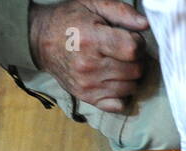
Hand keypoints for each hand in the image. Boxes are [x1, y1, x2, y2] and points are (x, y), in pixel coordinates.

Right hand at [29, 0, 149, 113]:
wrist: (40, 39)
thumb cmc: (69, 20)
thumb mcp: (92, 5)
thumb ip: (121, 12)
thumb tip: (145, 24)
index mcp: (91, 40)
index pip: (133, 49)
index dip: (138, 43)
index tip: (130, 38)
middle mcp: (89, 66)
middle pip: (135, 70)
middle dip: (137, 60)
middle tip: (125, 52)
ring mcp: (88, 85)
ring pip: (131, 87)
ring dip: (130, 76)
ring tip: (118, 64)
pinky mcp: (87, 98)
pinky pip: (119, 105)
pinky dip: (122, 94)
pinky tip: (115, 81)